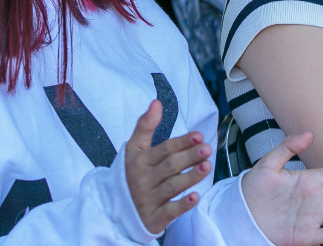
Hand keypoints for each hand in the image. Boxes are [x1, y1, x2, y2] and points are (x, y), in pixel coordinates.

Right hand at [124, 100, 213, 233]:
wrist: (115, 209)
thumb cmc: (130, 174)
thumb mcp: (134, 149)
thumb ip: (145, 126)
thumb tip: (156, 102)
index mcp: (140, 161)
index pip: (164, 150)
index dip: (181, 142)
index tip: (199, 136)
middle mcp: (143, 180)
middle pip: (170, 167)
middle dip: (189, 157)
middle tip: (207, 149)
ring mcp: (148, 200)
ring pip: (171, 187)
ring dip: (190, 177)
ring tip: (207, 167)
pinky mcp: (153, 219)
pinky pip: (168, 212)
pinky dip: (182, 205)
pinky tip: (196, 197)